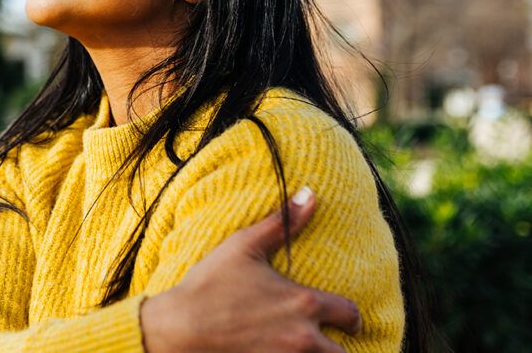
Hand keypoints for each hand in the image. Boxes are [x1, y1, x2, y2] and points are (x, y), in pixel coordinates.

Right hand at [140, 186, 361, 351]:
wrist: (179, 328)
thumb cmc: (210, 285)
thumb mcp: (244, 245)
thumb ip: (283, 222)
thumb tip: (311, 194)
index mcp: (302, 303)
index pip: (349, 314)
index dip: (352, 318)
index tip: (348, 321)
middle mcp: (302, 337)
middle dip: (340, 348)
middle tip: (333, 343)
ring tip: (311, 351)